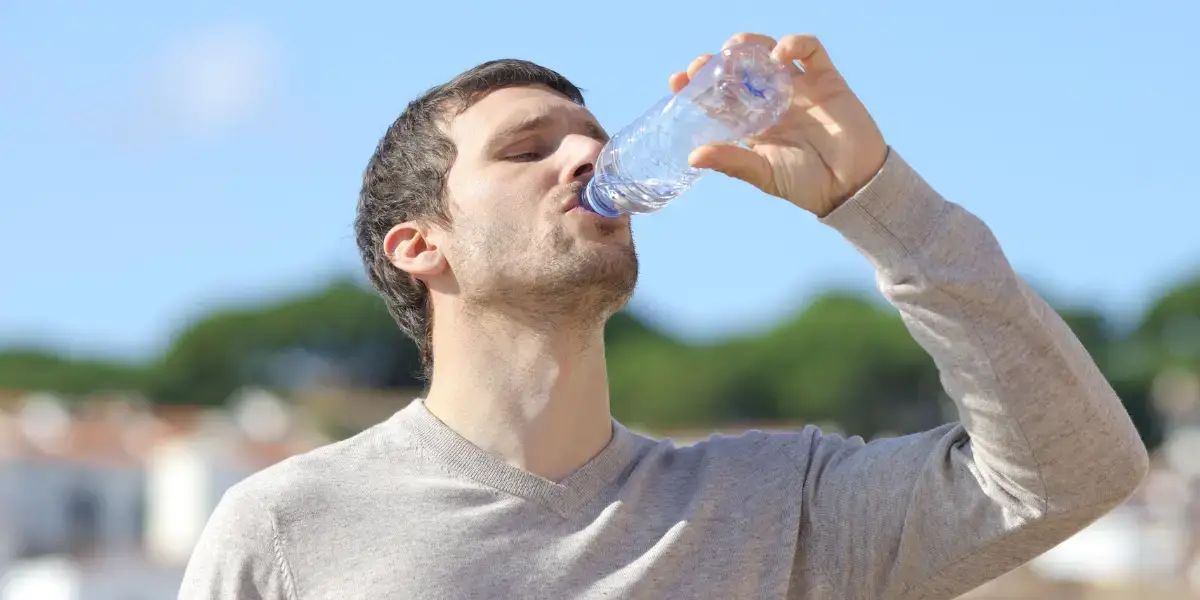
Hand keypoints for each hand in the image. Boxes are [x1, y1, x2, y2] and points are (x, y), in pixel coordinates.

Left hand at [670, 33, 887, 217]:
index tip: (677, 80)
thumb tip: (693, 156)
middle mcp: (771, 101)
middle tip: (703, 65)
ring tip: (735, 51)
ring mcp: (797, 87)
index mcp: (751, 123)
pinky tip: (780, 56)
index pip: (717, 98)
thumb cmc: (806, 184)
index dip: (696, 86)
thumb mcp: (763, 174)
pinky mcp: (825, 79)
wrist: (852, 186)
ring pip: (768, 52)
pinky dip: (794, 44)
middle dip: (718, 62)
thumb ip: (732, 161)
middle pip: (738, 70)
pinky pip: (809, 50)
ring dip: (749, 46)